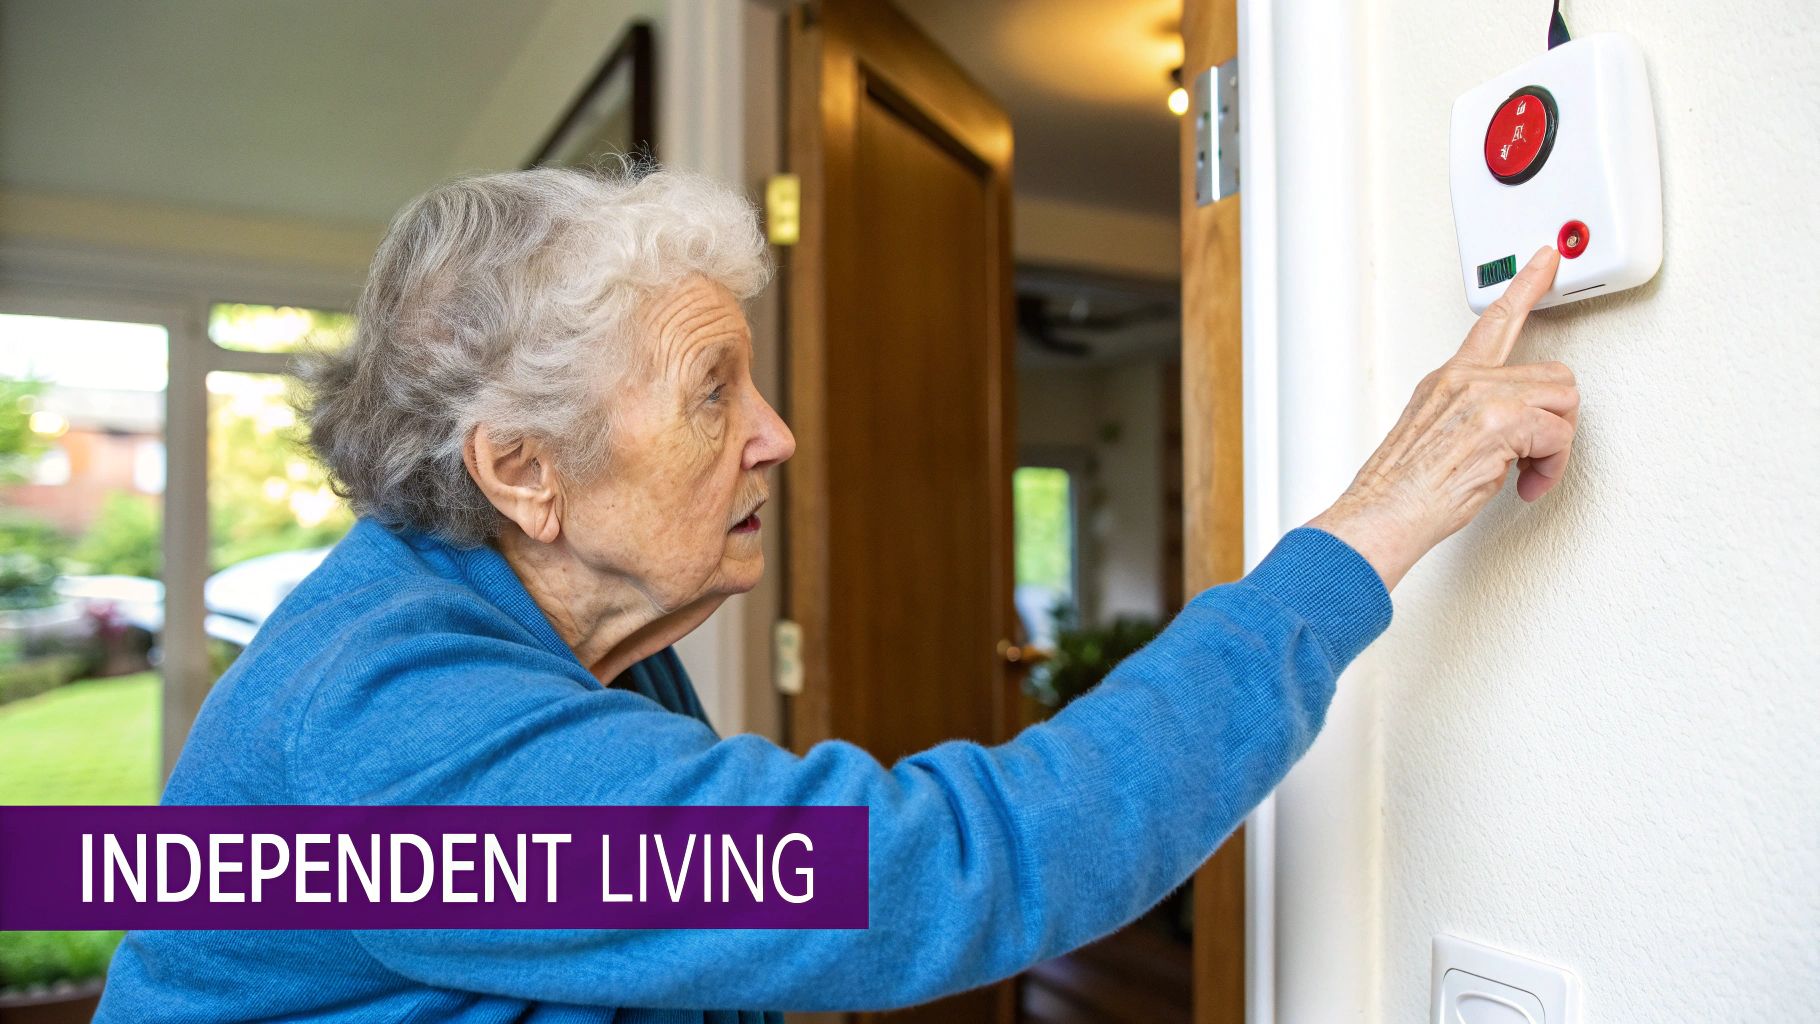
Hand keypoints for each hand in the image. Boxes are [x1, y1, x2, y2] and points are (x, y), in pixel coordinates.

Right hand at [1309, 247, 1577, 590]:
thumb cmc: (1400, 491)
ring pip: (1563, 402)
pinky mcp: (1500, 422)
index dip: (1526, 286)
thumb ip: (1472, 416)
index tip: (1547, 259)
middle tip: (1535, 456)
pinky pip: (1558, 436)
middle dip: (1556, 421)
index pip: (1494, 323)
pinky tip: (1525, 485)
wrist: (1381, 514)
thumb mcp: (1431, 436)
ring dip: (1556, 445)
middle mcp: (1465, 379)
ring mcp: (1482, 396)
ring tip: (1527, 472)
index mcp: (1448, 380)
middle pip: (1554, 376)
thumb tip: (1512, 432)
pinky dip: (1551, 468)